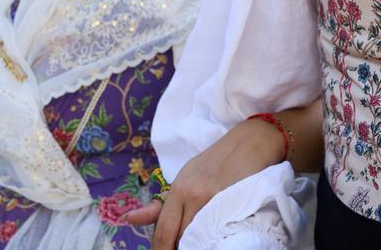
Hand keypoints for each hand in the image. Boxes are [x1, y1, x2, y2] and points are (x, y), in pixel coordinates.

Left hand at [124, 118, 282, 249]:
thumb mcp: (186, 178)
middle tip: (184, 246)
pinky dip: (216, 237)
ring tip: (201, 241)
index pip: (162, 232)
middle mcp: (193, 193)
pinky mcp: (235, 200)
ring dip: (198, 243)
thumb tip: (129, 220)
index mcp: (178, 189)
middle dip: (180, 247)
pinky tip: (217, 236)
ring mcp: (214, 198)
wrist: (252, 141)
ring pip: (199, 236)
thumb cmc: (217, 161)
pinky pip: (220, 229)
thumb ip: (161, 205)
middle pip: (180, 237)